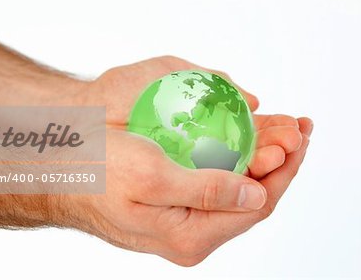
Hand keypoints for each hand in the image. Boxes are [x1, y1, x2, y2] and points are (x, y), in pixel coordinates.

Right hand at [58, 56, 311, 265]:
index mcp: (189, 235)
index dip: (285, 169)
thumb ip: (206, 191)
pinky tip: (239, 139)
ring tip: (274, 128)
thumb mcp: (151, 177)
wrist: (60, 166)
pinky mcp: (173, 203)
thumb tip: (255, 195)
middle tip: (293, 126)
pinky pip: (214, 183)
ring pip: (234, 189)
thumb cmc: (96, 169)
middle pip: (250, 197)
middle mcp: (190, 233)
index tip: (300, 136)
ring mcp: (182, 219)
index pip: (258, 205)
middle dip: (275, 160)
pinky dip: (233, 159)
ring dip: (257, 158)